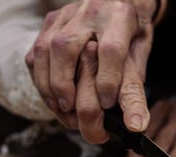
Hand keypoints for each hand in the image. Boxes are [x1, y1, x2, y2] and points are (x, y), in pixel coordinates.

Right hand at [25, 0, 157, 139]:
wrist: (117, 2)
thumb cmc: (131, 33)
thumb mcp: (140, 56)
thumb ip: (135, 90)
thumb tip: (136, 126)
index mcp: (119, 17)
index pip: (110, 50)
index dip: (107, 80)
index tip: (107, 104)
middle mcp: (90, 11)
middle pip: (66, 46)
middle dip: (64, 83)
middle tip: (71, 108)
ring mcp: (65, 14)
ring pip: (45, 49)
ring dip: (48, 84)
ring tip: (61, 107)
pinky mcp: (50, 21)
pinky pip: (35, 51)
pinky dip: (39, 78)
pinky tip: (51, 96)